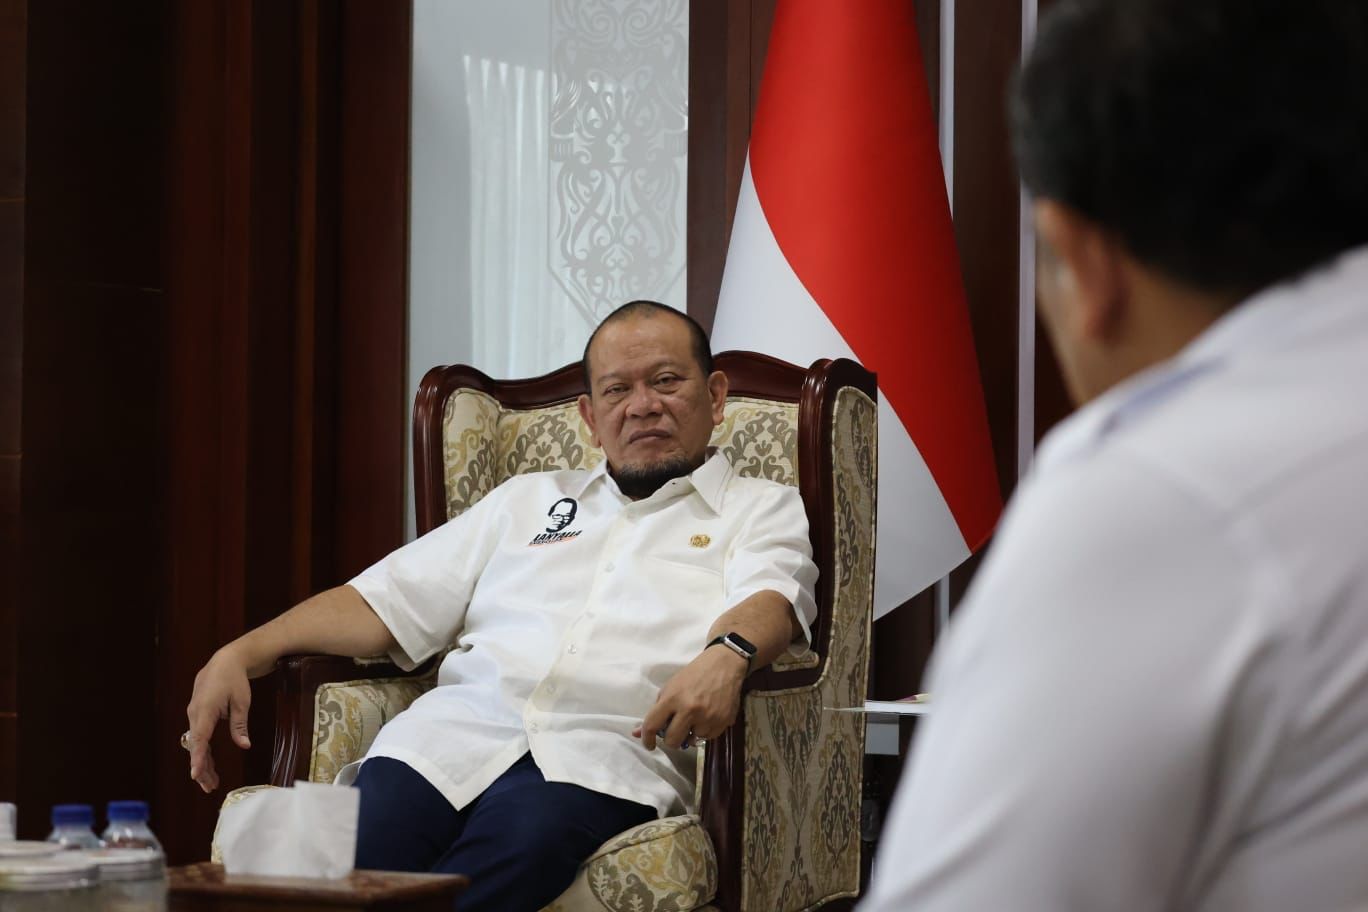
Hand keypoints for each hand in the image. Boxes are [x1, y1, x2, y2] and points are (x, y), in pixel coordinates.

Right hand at [184, 644, 253, 792]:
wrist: (225, 661)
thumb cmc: (234, 680)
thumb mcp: (241, 702)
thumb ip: (240, 725)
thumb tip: (245, 745)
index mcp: (205, 710)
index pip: (200, 738)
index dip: (198, 758)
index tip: (196, 774)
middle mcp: (195, 714)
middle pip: (196, 746)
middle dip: (202, 767)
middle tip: (210, 787)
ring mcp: (194, 715)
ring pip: (196, 744)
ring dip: (203, 762)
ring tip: (211, 783)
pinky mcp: (197, 716)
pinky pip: (199, 737)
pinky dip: (203, 752)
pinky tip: (209, 766)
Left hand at [634, 645, 747, 749]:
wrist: (724, 665)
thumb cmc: (693, 674)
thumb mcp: (670, 688)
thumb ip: (656, 711)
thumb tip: (638, 733)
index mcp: (672, 698)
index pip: (652, 725)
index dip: (646, 739)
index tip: (649, 744)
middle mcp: (690, 710)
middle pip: (672, 740)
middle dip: (670, 739)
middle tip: (673, 732)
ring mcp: (708, 717)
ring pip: (691, 741)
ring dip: (690, 733)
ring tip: (695, 718)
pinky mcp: (723, 722)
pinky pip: (708, 737)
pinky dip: (705, 731)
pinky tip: (707, 717)